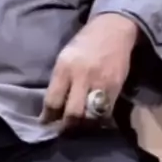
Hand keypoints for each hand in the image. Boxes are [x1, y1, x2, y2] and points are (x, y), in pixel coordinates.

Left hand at [39, 13, 138, 127]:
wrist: (113, 29)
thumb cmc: (84, 43)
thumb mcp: (65, 57)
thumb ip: (60, 80)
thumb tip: (52, 106)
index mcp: (64, 67)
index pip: (53, 100)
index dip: (48, 117)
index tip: (45, 124)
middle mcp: (81, 76)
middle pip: (72, 113)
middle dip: (66, 126)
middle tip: (63, 131)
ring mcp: (100, 82)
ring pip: (90, 116)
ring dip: (83, 126)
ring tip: (78, 129)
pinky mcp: (116, 87)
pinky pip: (106, 112)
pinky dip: (99, 120)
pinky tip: (95, 122)